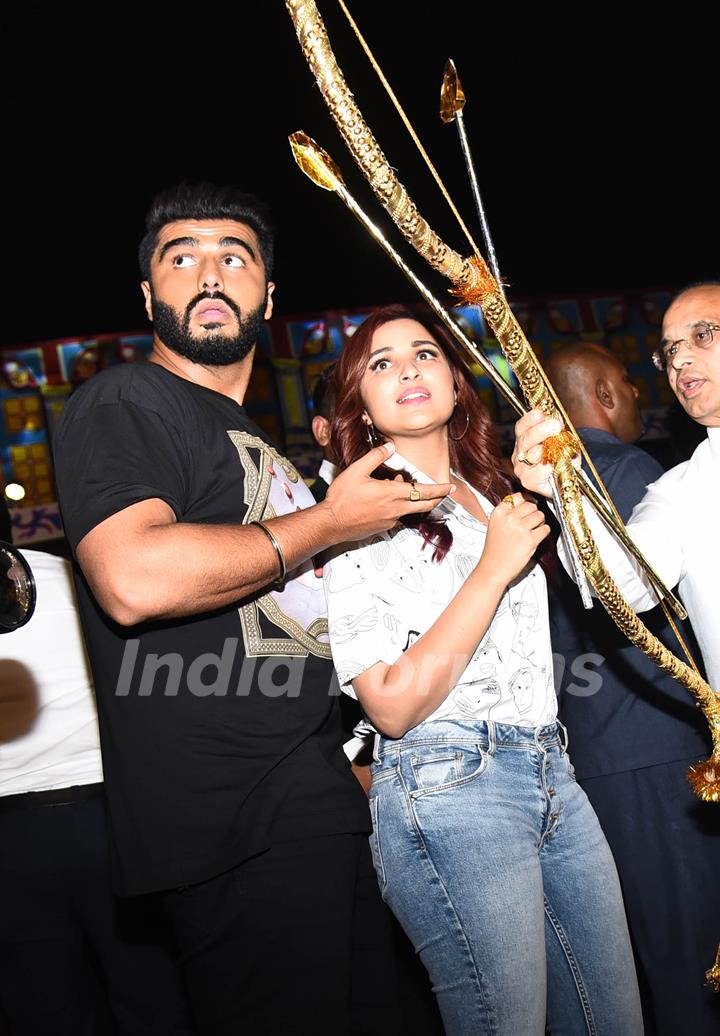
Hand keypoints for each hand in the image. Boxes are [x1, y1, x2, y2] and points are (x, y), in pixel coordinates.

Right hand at [324, 442, 454, 540]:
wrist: (330, 524)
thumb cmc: (341, 498)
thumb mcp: (356, 470)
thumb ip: (375, 456)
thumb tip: (390, 446)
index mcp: (392, 493)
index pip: (425, 491)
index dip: (441, 489)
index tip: (451, 487)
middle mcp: (395, 509)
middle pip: (425, 505)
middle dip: (436, 498)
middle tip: (443, 492)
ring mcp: (390, 521)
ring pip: (410, 509)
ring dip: (412, 499)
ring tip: (397, 485)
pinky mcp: (383, 528)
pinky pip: (397, 516)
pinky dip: (398, 507)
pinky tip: (384, 500)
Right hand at [476, 492, 549, 587]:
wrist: (493, 568)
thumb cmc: (495, 550)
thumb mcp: (495, 525)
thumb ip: (507, 513)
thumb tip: (524, 503)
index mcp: (499, 512)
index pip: (518, 497)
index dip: (525, 502)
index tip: (527, 506)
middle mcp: (509, 518)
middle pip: (531, 505)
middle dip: (533, 513)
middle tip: (531, 522)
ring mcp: (520, 528)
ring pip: (540, 515)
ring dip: (540, 522)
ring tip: (533, 530)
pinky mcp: (530, 540)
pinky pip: (545, 529)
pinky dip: (544, 533)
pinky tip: (536, 537)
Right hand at [512, 410, 577, 496]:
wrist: (568, 480)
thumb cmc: (563, 459)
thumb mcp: (562, 440)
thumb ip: (557, 430)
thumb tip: (556, 419)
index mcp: (524, 440)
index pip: (522, 426)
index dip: (530, 419)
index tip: (541, 413)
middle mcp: (519, 453)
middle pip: (526, 439)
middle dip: (541, 430)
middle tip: (556, 425)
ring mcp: (522, 468)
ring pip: (532, 454)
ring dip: (547, 448)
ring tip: (559, 445)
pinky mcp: (528, 481)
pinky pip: (539, 471)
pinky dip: (549, 467)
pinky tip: (556, 465)